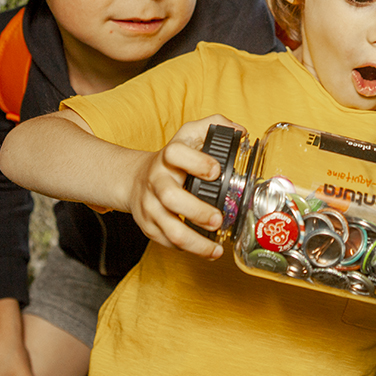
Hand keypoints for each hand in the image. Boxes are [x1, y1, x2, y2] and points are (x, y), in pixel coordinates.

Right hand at [124, 115, 243, 259]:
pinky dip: (187, 249)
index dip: (196, 162)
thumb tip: (241, 131)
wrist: (135, 179)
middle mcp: (157, 180)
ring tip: (215, 249)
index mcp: (169, 157)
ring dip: (194, 241)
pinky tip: (206, 250)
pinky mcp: (148, 225)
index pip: (176, 154)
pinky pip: (166, 242)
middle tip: (218, 219)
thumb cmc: (172, 159)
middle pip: (170, 197)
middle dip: (197, 211)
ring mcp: (150, 205)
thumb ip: (215, 126)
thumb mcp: (190, 135)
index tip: (216, 171)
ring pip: (168, 227)